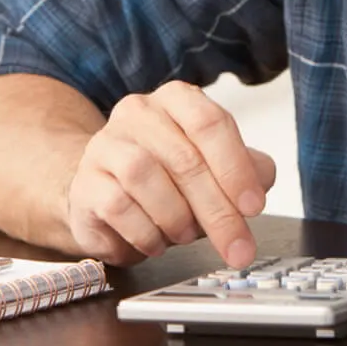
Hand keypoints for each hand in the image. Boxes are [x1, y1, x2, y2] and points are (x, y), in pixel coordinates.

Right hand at [66, 81, 276, 267]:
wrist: (104, 197)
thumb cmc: (167, 180)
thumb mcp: (214, 169)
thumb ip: (247, 170)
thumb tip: (261, 180)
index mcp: (176, 100)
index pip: (210, 122)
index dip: (235, 168)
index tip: (253, 206)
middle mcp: (137, 113)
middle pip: (184, 158)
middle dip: (217, 210)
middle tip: (236, 245)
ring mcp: (104, 144)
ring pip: (145, 177)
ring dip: (176, 218)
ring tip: (185, 234)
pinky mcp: (85, 182)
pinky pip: (117, 206)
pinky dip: (146, 232)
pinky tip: (156, 240)